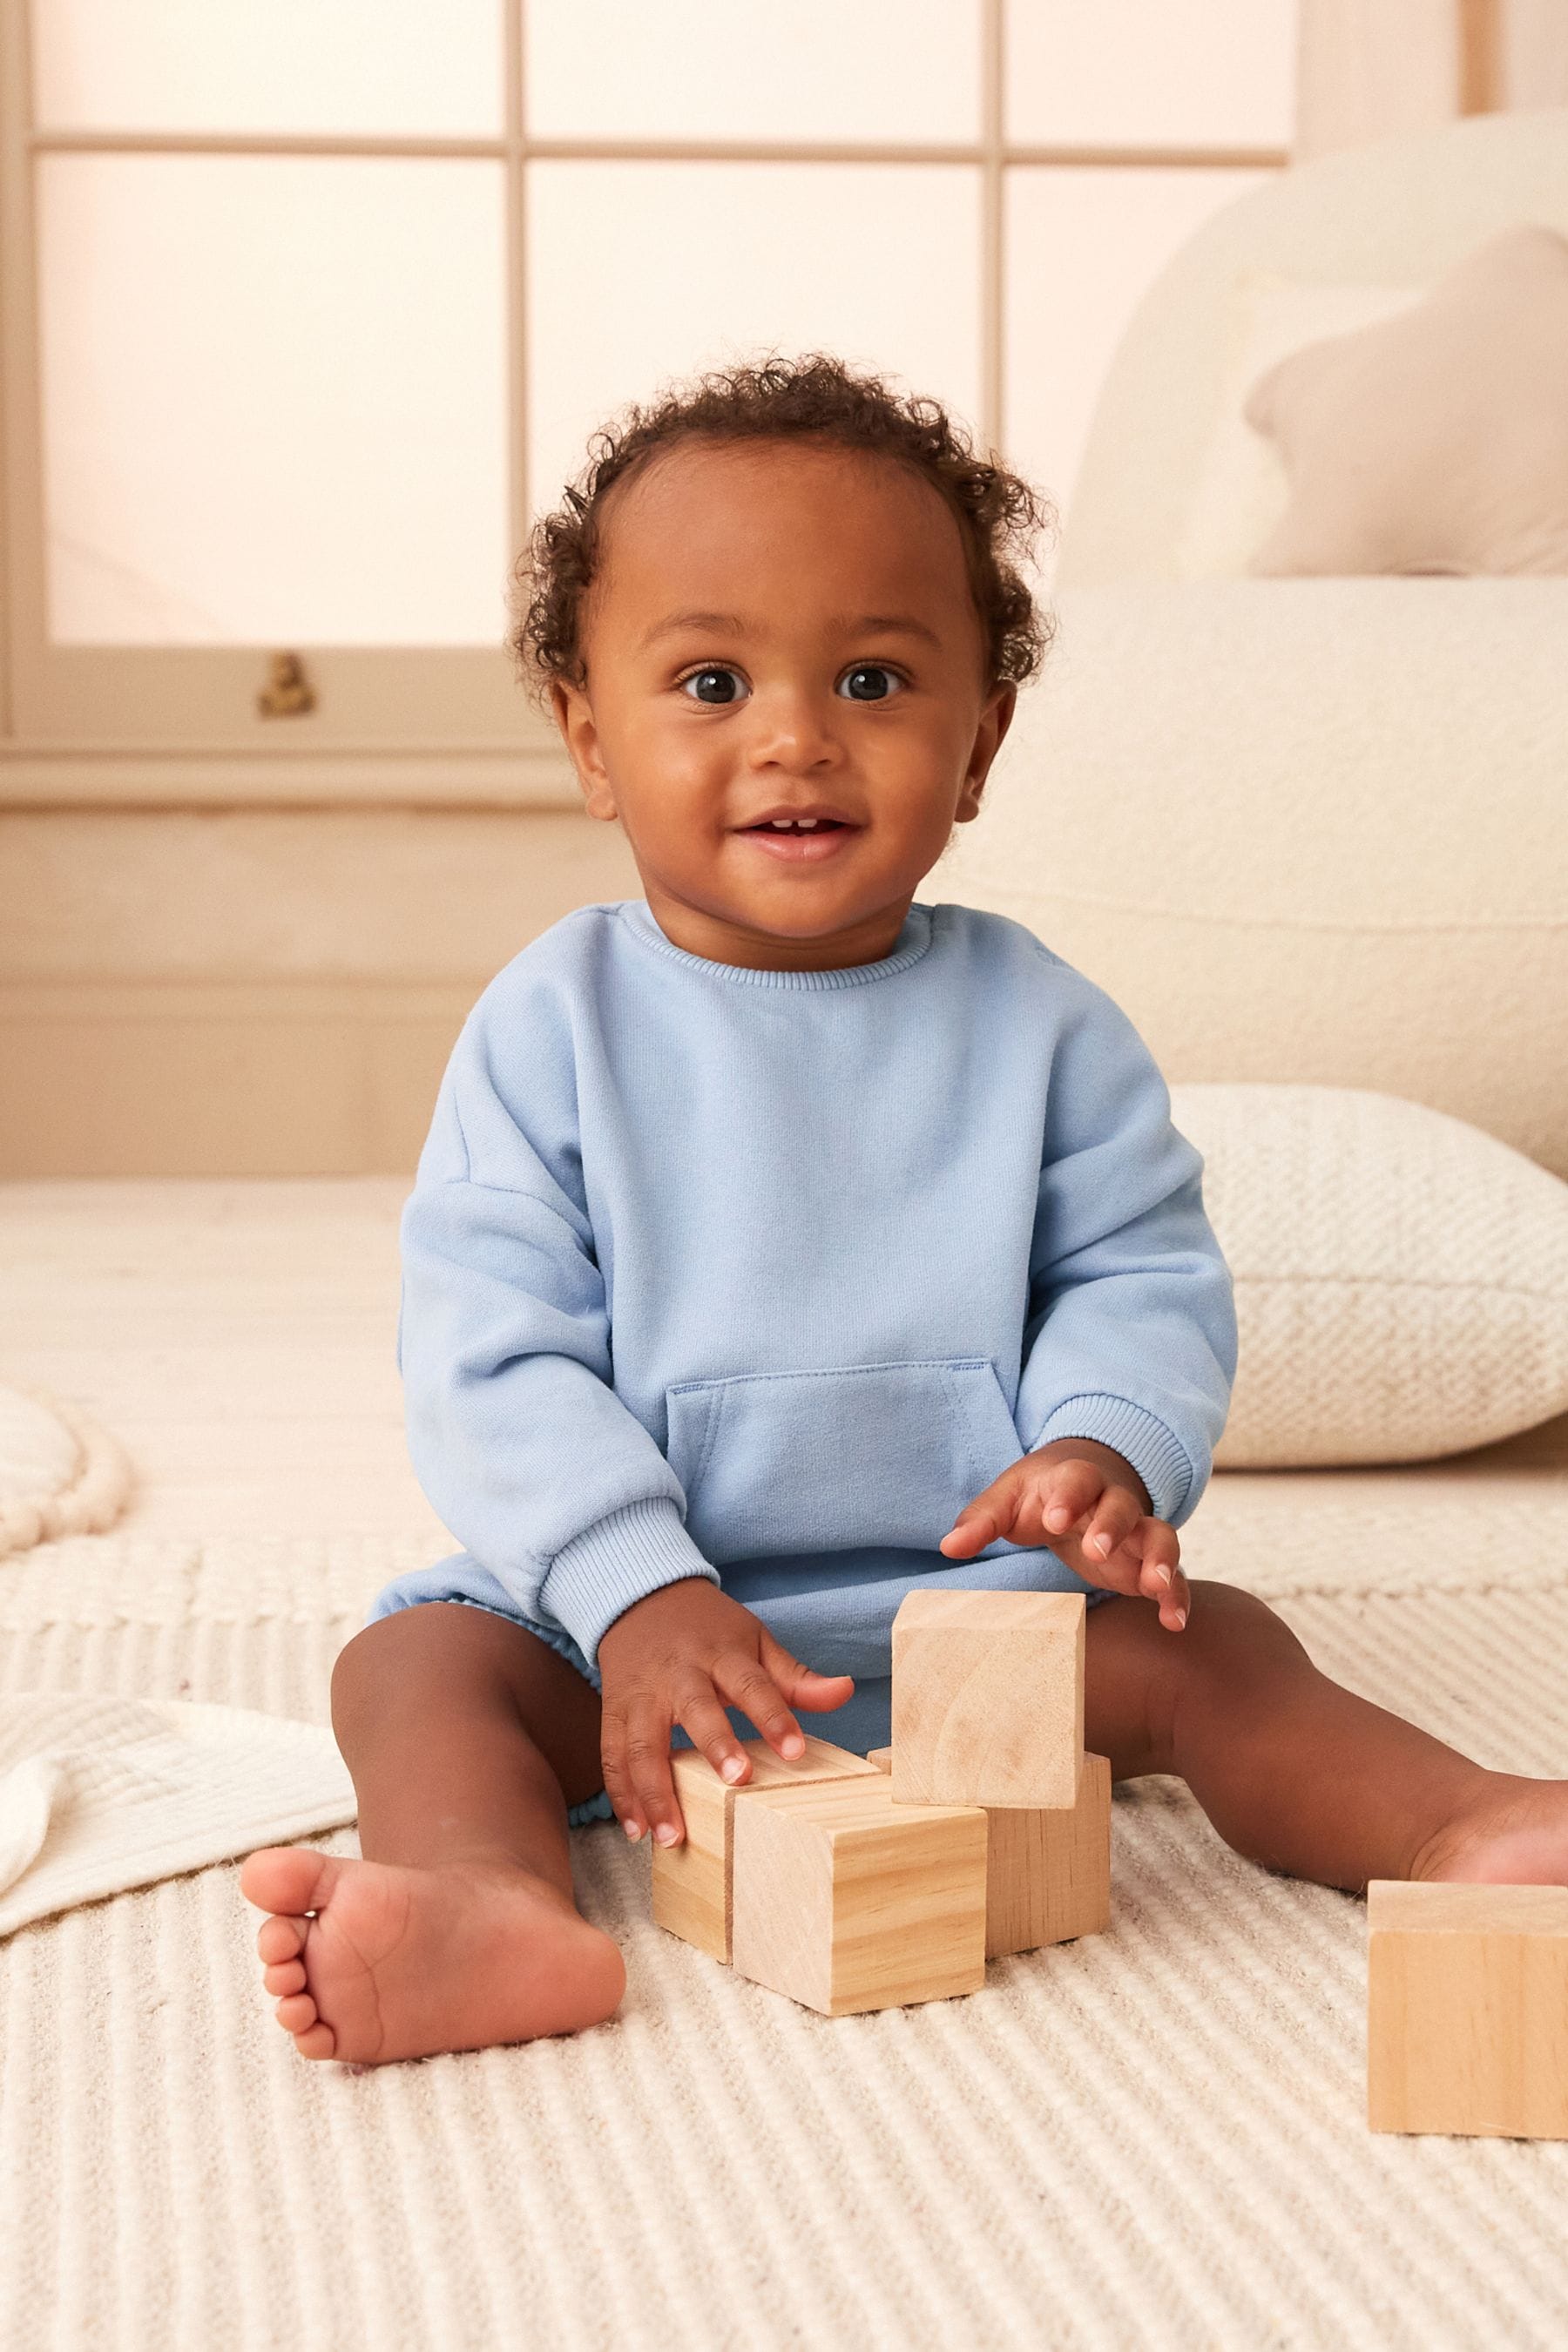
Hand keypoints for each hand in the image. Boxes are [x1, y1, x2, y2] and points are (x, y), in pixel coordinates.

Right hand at [595, 1576, 855, 1847]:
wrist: (640, 1598)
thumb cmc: (707, 1629)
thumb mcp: (754, 1640)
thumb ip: (796, 1676)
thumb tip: (847, 1691)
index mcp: (720, 1654)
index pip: (752, 1684)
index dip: (774, 1716)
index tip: (795, 1752)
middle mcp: (678, 1675)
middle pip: (695, 1709)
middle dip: (715, 1745)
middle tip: (735, 1782)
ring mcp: (641, 1695)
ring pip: (641, 1743)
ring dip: (654, 1791)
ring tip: (671, 1837)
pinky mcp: (612, 1711)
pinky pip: (611, 1756)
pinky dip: (622, 1795)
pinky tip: (637, 1829)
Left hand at [938, 1437, 1189, 1630]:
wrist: (1083, 1486)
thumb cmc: (1038, 1496)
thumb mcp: (1007, 1500)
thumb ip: (981, 1521)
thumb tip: (949, 1547)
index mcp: (1074, 1481)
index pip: (1076, 1479)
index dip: (1068, 1497)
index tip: (1053, 1519)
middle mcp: (1112, 1502)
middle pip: (1122, 1506)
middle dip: (1111, 1525)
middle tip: (1094, 1549)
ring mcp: (1137, 1533)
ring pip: (1160, 1536)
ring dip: (1160, 1558)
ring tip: (1155, 1584)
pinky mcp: (1147, 1564)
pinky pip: (1173, 1576)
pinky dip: (1177, 1595)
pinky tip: (1173, 1622)